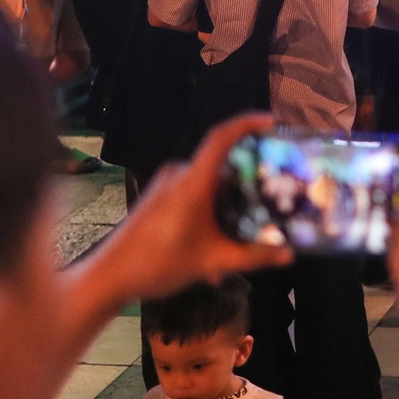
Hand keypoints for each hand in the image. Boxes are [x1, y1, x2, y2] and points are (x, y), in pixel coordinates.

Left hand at [98, 112, 292, 300]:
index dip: (247, 123)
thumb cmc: (159, 263)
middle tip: (273, 194)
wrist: (110, 277)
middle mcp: (178, 175)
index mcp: (192, 181)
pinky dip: (210, 214)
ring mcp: (165, 185)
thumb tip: (289, 255)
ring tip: (245, 233)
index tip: (272, 122)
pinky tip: (215, 246)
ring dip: (228, 207)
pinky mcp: (157, 198)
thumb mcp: (212, 261)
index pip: (221, 137)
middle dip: (247, 182)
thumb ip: (253, 257)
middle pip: (221, 166)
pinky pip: (194, 195)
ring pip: (208, 186)